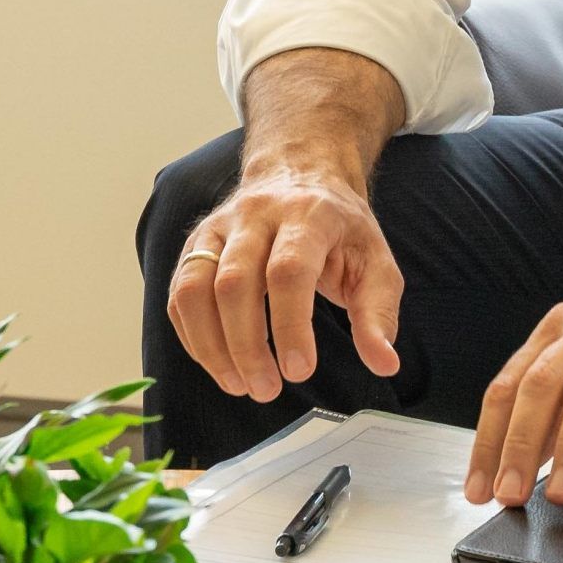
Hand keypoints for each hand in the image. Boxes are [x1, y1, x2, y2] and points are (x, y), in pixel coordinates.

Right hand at [170, 162, 405, 405]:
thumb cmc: (340, 228)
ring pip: (194, 287)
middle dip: (246, 345)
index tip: (299, 371)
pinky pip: (179, 292)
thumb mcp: (376, 262)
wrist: (299, 172)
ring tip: (238, 385)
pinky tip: (218, 364)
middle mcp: (255, 216)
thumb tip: (383, 363)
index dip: (290, 325)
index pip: (288, 271)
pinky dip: (192, 335)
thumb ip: (378, 313)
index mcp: (307, 216)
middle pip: (234, 282)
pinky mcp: (195, 242)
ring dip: (211, 345)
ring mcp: (218, 227)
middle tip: (266, 390)